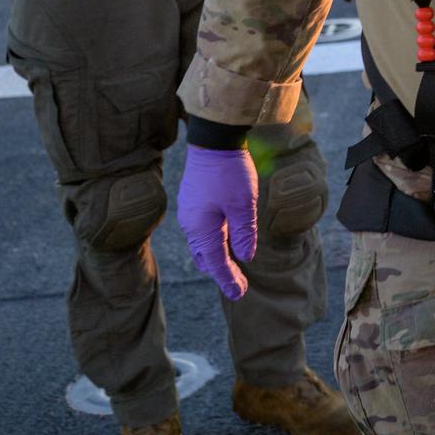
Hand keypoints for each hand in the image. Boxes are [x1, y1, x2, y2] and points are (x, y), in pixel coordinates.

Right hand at [177, 146, 257, 298]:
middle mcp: (190, 224)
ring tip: (229, 270)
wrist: (213, 140)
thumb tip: (244, 257)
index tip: (238, 294)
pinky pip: (201, 230)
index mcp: (201, 229)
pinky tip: (223, 242)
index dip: (228, 279)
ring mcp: (190, 212)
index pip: (216, 262)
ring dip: (215, 258)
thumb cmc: (230, 173)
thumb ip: (244, 233)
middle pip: (205, 256)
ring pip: (202, 244)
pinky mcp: (193, 201)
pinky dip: (213, 242)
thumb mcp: (244, 205)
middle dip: (220, 272)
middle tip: (236, 287)